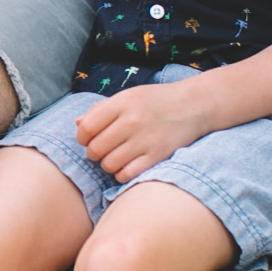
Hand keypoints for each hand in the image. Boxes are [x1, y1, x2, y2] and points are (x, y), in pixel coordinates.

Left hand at [74, 84, 206, 183]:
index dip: (82, 138)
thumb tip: (76, 124)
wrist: (195, 105)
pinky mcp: (157, 155)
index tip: (88, 139)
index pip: (86, 128)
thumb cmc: (156, 101)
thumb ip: (101, 110)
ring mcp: (145, 139)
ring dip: (107, 164)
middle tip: (102, 151)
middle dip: (94, 153)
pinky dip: (122, 174)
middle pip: (95, 149)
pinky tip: (127, 166)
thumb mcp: (128, 96)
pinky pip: (126, 174)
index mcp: (121, 103)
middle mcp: (132, 121)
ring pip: (108, 164)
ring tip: (115, 157)